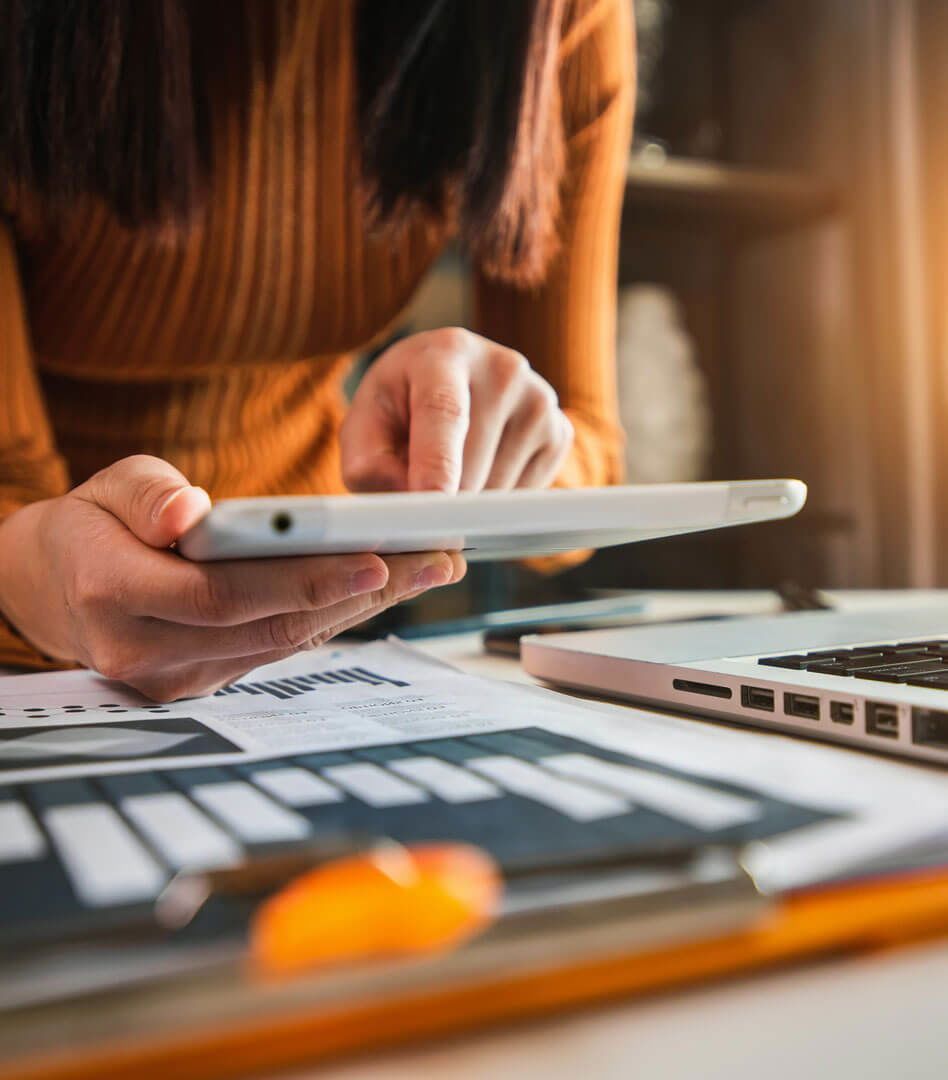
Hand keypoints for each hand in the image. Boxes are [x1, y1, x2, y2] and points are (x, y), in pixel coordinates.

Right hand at [0, 456, 464, 700]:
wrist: (57, 587)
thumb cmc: (94, 524)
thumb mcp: (110, 484)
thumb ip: (148, 495)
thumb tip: (188, 516)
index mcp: (113, 590)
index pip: (224, 593)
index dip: (304, 580)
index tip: (378, 558)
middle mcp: (143, 650)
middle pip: (270, 626)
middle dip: (362, 593)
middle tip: (435, 560)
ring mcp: (173, 680)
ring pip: (284, 645)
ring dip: (362, 608)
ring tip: (426, 570)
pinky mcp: (200, 688)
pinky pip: (277, 653)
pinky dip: (332, 620)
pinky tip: (382, 591)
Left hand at [340, 328, 573, 492]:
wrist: (449, 387)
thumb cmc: (401, 410)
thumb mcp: (366, 427)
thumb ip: (369, 464)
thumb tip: (410, 498)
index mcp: (445, 353)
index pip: (444, 412)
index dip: (437, 463)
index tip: (431, 506)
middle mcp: (502, 368)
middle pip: (472, 465)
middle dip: (441, 504)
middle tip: (417, 497)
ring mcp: (539, 398)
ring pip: (501, 490)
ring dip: (469, 505)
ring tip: (451, 472)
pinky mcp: (560, 430)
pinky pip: (528, 496)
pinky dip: (500, 504)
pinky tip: (481, 473)